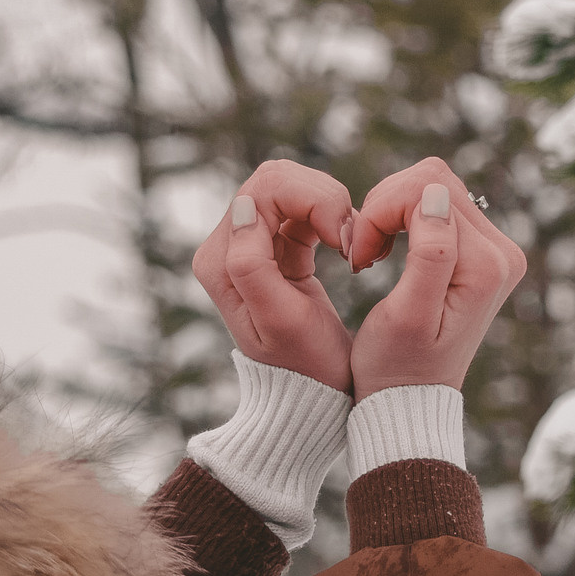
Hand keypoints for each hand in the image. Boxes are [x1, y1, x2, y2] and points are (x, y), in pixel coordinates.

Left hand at [190, 160, 356, 392]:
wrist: (315, 396)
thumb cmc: (306, 367)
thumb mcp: (281, 320)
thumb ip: (252, 263)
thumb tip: (243, 206)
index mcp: (220, 260)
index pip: (262, 189)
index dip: (313, 200)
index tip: (344, 242)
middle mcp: (227, 246)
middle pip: (276, 179)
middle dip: (323, 198)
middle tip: (352, 242)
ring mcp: (252, 244)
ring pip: (292, 186)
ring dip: (331, 207)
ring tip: (354, 247)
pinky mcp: (277, 247)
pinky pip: (304, 207)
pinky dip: (333, 218)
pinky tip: (349, 247)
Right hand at [344, 158, 526, 400]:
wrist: (409, 398)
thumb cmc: (397, 366)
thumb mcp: (407, 316)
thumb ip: (430, 254)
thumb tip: (435, 195)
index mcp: (487, 266)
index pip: (429, 190)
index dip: (381, 213)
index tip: (361, 259)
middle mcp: (503, 252)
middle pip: (434, 180)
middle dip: (385, 207)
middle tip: (363, 253)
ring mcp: (494, 249)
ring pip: (433, 185)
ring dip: (390, 211)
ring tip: (372, 255)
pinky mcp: (479, 249)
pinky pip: (436, 203)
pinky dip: (401, 217)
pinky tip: (388, 251)